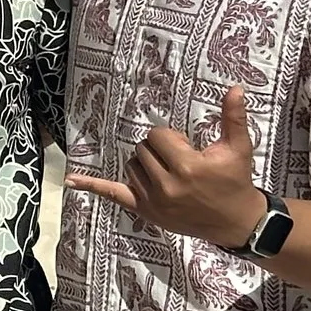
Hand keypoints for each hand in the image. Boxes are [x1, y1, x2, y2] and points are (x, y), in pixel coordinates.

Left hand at [67, 84, 267, 247]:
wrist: (237, 222)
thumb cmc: (236, 181)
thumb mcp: (238, 149)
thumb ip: (233, 118)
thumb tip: (236, 88)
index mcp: (187, 167)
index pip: (157, 137)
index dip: (170, 138)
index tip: (185, 147)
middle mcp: (166, 185)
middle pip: (142, 150)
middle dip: (158, 150)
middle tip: (179, 159)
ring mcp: (153, 200)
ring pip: (130, 166)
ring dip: (144, 164)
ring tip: (169, 172)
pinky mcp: (145, 211)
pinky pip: (113, 195)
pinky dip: (92, 186)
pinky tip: (71, 180)